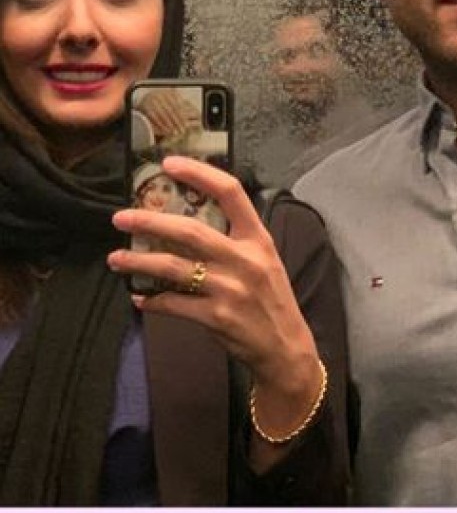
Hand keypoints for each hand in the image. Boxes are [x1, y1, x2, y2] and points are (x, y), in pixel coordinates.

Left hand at [108, 157, 322, 438]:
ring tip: (115, 258)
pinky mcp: (217, 317)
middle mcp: (245, 260)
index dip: (199, 173)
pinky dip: (152, 301)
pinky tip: (139, 298)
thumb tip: (190, 221)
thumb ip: (236, 240)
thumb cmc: (271, 301)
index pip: (231, 193)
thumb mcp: (265, 262)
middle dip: (149, 222)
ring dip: (138, 262)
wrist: (286, 349)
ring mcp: (230, 289)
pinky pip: (173, 305)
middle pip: (190, 231)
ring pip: (173, 268)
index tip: (169, 163)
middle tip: (120, 218)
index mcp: (258, 239)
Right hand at [137, 89, 199, 139]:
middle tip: (182, 131)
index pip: (177, 106)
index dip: (182, 117)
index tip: (186, 126)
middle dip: (177, 122)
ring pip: (163, 115)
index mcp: (168, 92)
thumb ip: (179, 105)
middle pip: (171, 111)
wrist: (143, 101)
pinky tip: (166, 132)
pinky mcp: (145, 106)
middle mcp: (160, 94)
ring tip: (175, 133)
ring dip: (170, 125)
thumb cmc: (160, 103)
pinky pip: (155, 117)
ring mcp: (152, 100)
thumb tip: (194, 114)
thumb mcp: (170, 101)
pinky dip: (161, 125)